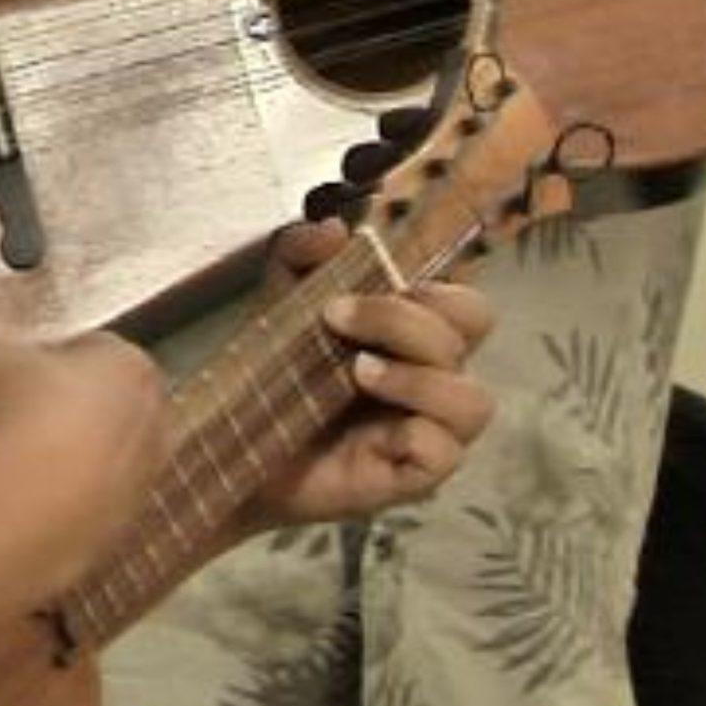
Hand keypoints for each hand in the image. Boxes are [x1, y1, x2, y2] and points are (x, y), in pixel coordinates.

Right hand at [0, 325, 166, 577]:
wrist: (39, 501)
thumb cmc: (18, 408)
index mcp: (129, 364)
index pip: (89, 350)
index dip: (42, 359)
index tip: (3, 376)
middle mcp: (152, 419)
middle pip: (98, 405)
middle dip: (57, 410)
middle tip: (3, 419)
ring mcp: (144, 478)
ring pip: (97, 458)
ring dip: (59, 458)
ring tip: (4, 466)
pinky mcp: (126, 528)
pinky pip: (90, 504)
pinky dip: (60, 500)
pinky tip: (20, 503)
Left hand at [240, 220, 497, 530]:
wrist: (231, 443)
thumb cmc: (270, 372)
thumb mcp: (279, 302)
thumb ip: (300, 255)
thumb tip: (334, 229)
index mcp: (415, 338)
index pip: (466, 306)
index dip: (437, 287)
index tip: (372, 279)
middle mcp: (434, 380)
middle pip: (474, 335)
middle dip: (405, 316)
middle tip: (336, 315)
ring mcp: (428, 431)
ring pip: (472, 400)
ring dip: (417, 376)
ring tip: (356, 370)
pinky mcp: (413, 477)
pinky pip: (445, 453)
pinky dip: (414, 432)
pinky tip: (370, 423)